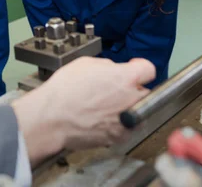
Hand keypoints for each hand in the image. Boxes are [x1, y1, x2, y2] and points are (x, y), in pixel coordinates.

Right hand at [12, 57, 154, 165]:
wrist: (53, 118)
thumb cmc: (64, 91)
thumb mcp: (85, 64)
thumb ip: (107, 66)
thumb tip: (114, 70)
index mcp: (126, 77)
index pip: (148, 69)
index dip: (139, 67)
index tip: (133, 69)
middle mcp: (132, 99)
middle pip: (144, 91)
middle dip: (132, 89)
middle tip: (113, 90)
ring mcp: (128, 120)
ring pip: (137, 111)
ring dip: (128, 107)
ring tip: (106, 107)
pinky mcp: (120, 137)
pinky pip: (127, 128)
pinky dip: (118, 124)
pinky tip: (101, 119)